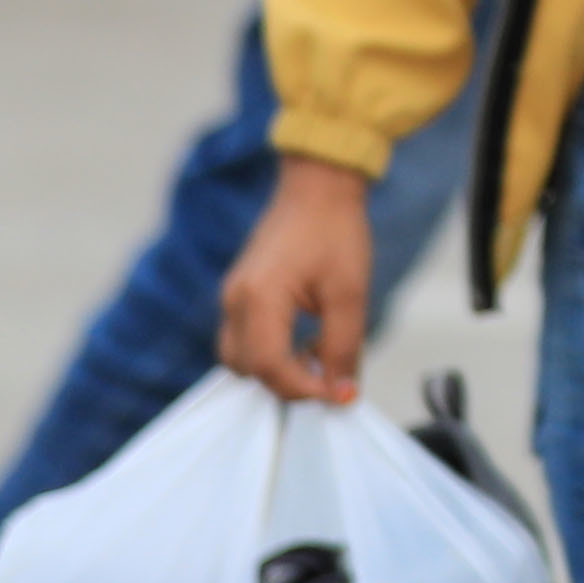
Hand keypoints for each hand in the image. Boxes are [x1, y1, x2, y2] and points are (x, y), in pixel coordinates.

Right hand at [218, 157, 379, 404]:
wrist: (318, 187)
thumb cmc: (336, 231)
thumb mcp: (350, 293)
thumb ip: (343, 347)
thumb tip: (342, 392)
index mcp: (259, 298)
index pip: (268, 367)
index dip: (303, 389)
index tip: (339, 394)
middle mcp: (235, 300)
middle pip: (248, 369)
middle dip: (289, 383)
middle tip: (332, 377)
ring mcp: (232, 297)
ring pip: (241, 358)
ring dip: (277, 370)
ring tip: (319, 358)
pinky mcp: (240, 295)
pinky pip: (245, 339)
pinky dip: (271, 353)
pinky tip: (306, 342)